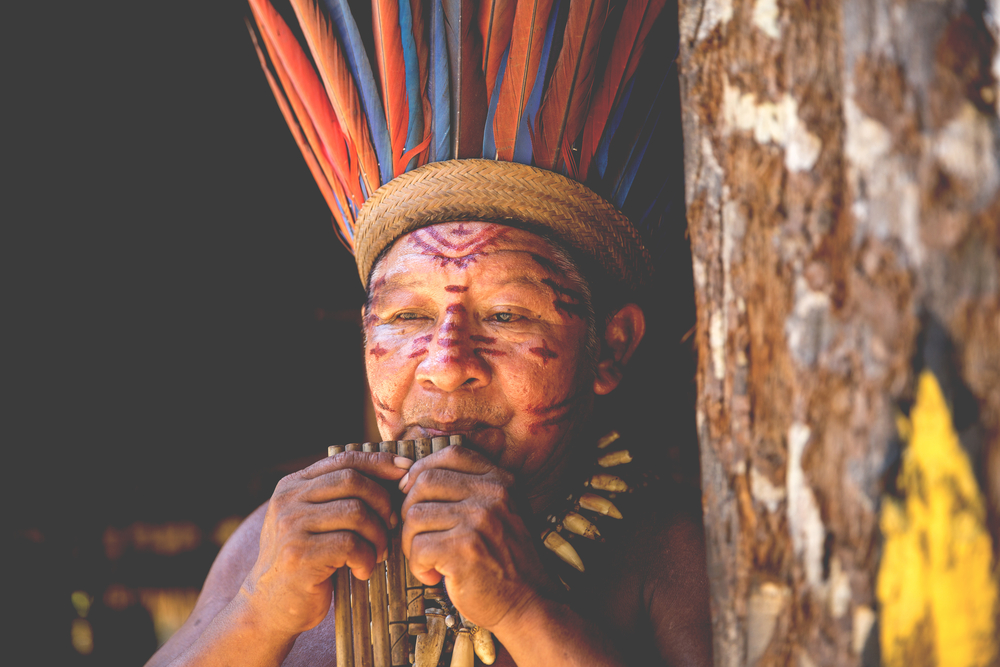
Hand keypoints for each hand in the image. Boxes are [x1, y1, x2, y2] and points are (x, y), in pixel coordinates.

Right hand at [244, 451, 409, 635]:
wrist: (268, 607)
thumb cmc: (305, 561)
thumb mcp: (314, 520)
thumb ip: (339, 496)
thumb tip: (394, 473)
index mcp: (293, 484)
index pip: (344, 459)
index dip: (379, 462)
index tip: (406, 470)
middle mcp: (288, 499)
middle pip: (353, 481)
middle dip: (382, 503)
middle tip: (391, 526)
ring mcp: (291, 526)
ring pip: (356, 512)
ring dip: (378, 535)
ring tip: (377, 553)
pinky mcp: (299, 554)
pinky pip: (350, 544)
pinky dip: (366, 558)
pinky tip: (362, 570)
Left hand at [398, 446, 551, 630]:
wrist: (530, 604)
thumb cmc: (506, 561)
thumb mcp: (500, 512)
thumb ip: (469, 489)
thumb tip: (412, 477)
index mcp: (501, 480)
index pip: (451, 455)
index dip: (423, 469)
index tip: (413, 491)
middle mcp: (492, 494)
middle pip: (424, 482)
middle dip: (410, 510)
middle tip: (419, 536)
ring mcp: (479, 520)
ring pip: (415, 516)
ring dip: (411, 542)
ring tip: (428, 559)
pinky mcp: (464, 549)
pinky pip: (418, 548)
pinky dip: (418, 566)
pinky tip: (434, 575)